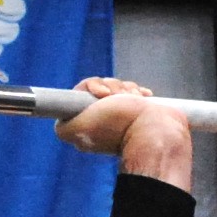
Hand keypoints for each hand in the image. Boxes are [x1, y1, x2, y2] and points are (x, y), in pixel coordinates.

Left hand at [55, 76, 191, 188]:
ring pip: (116, 88)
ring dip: (126, 89)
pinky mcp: (136, 112)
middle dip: (111, 87)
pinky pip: (132, 93)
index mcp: (86, 127)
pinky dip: (137, 93)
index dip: (92, 87)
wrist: (156, 129)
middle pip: (99, 88)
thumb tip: (59, 124)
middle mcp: (101, 123)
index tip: (101, 93)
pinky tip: (142, 98)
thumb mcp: (79, 128)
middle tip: (117, 97)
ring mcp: (119, 117)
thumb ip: (63, 127)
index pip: (82, 92)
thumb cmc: (121, 124)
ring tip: (133, 98)